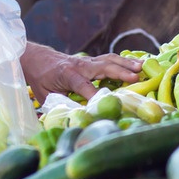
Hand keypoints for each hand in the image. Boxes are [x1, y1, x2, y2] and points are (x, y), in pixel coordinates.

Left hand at [21, 42, 141, 101]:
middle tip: (137, 76)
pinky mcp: (91, 61)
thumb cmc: (40, 78)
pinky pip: (109, 59)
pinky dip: (123, 61)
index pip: (84, 85)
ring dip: (126, 63)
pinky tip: (135, 64)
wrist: (35, 58)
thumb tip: (74, 120)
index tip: (107, 104)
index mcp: (67, 74)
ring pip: (109, 60)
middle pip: (103, 67)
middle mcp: (79, 65)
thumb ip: (60, 106)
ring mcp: (86, 61)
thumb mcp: (45, 95)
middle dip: (120, 72)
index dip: (95, 95)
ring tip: (142, 67)